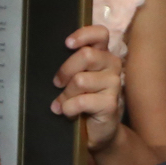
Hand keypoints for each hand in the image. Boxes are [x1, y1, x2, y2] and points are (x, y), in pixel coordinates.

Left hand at [51, 25, 126, 153]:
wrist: (96, 131)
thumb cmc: (81, 100)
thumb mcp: (74, 78)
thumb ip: (71, 64)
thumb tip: (51, 55)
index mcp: (102, 54)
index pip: (100, 33)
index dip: (83, 34)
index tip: (67, 44)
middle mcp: (112, 65)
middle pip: (86, 55)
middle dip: (65, 71)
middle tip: (57, 84)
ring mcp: (114, 84)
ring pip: (80, 80)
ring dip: (65, 94)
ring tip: (63, 103)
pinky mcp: (111, 104)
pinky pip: (81, 101)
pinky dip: (68, 108)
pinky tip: (68, 113)